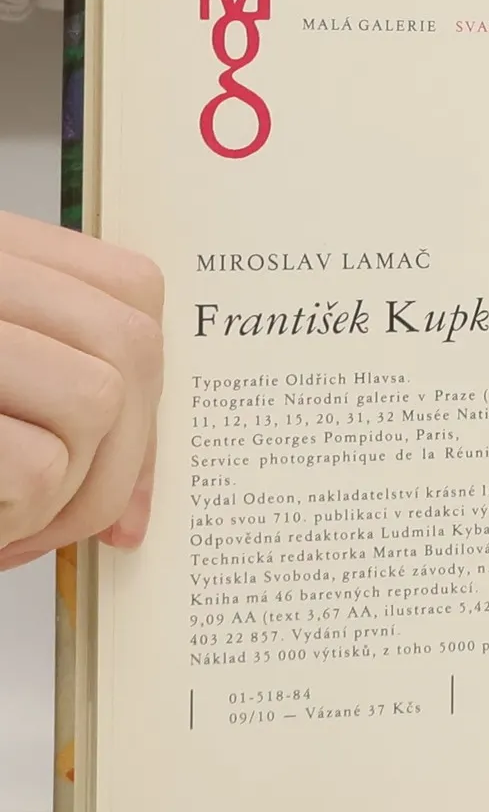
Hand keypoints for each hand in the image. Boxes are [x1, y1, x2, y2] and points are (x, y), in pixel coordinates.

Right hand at [0, 212, 162, 570]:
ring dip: (67, 493)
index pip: (131, 288)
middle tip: (64, 517)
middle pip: (128, 344)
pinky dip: (18, 520)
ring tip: (4, 522)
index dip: (151, 383)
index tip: (127, 460)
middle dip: (126, 454)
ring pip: (93, 401)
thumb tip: (138, 504)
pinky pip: (35, 465)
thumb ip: (48, 400)